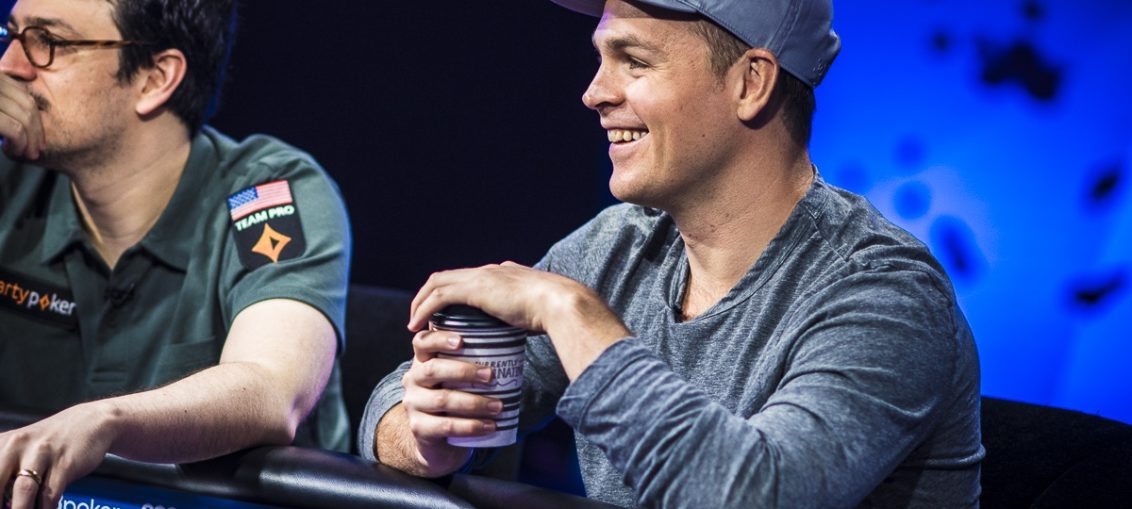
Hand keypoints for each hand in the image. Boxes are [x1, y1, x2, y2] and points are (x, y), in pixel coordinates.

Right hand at [0, 73, 44, 160]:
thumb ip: (6, 90)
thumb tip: (31, 74)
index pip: (22, 94)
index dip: (35, 116)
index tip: (38, 137)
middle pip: (27, 104)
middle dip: (36, 130)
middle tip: (37, 151)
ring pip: (24, 117)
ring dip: (29, 141)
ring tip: (28, 154)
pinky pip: (15, 129)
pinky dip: (19, 143)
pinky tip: (15, 151)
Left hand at [0, 404, 116, 508]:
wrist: (90, 422)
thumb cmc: (50, 443)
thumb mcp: (20, 449)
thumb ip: (6, 475)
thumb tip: (3, 503)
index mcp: (0, 443)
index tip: (0, 504)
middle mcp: (17, 445)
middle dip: (0, 505)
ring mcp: (41, 453)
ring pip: (24, 491)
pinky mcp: (65, 463)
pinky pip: (50, 495)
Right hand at [377, 329, 501, 476]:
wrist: (439, 439)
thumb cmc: (455, 399)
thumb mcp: (457, 378)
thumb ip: (470, 362)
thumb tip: (508, 348)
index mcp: (422, 361)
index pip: (422, 342)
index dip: (439, 339)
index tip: (461, 341)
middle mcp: (413, 379)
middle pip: (433, 369)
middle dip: (464, 371)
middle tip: (491, 376)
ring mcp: (413, 404)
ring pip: (442, 399)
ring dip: (474, 403)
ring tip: (498, 406)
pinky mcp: (419, 428)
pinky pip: (445, 426)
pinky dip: (470, 426)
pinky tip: (488, 426)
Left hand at [408, 262, 630, 379]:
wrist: (561, 303)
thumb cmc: (559, 313)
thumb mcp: (542, 314)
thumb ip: (533, 320)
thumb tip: (538, 333)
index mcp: (505, 274)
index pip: (471, 278)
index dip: (455, 292)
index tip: (448, 312)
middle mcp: (490, 270)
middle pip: (448, 277)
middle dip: (430, 295)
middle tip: (421, 317)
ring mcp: (482, 276)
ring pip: (438, 283)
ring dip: (421, 302)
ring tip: (414, 323)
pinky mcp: (475, 288)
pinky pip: (439, 297)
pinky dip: (424, 309)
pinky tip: (417, 325)